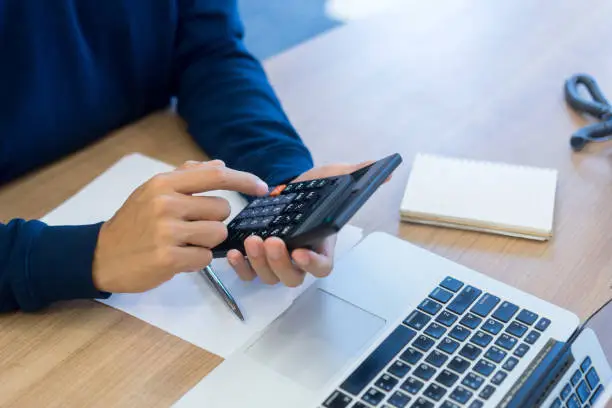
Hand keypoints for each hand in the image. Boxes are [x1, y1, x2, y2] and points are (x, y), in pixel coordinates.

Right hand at [92, 160, 267, 292]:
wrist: (101, 255)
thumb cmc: (133, 222)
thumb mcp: (152, 191)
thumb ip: (187, 176)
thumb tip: (220, 165)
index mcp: (164, 183)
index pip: (216, 176)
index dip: (244, 180)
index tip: (262, 188)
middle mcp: (166, 203)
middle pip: (222, 210)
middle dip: (213, 221)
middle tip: (190, 228)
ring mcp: (166, 231)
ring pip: (217, 234)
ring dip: (207, 242)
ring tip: (184, 243)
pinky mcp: (167, 258)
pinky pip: (205, 258)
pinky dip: (197, 260)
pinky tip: (178, 258)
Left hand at [227, 161, 382, 287]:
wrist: (287, 187)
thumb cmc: (313, 187)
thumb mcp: (334, 176)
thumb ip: (357, 174)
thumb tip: (385, 171)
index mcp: (320, 244)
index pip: (323, 267)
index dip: (313, 264)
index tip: (301, 252)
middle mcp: (299, 258)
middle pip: (293, 277)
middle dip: (280, 263)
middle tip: (271, 241)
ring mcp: (277, 260)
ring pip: (269, 277)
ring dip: (259, 263)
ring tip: (252, 240)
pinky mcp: (256, 257)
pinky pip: (248, 274)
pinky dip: (241, 268)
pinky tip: (236, 251)